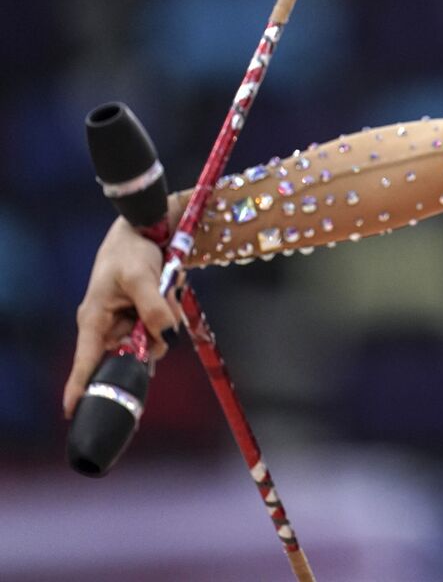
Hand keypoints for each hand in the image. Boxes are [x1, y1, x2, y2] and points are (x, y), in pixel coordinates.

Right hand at [63, 216, 181, 418]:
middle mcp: (108, 326)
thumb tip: (167, 335)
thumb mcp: (142, 276)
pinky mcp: (143, 316)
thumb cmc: (131, 250)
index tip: (72, 412)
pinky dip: (169, 315)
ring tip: (164, 290)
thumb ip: (154, 307)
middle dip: (150, 342)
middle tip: (160, 312)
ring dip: (164, 323)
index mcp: (94, 320)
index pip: (86, 361)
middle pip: (130, 355)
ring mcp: (126, 322)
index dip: (80, 387)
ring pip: (151, 341)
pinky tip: (169, 293)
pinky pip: (160, 327)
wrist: (145, 230)